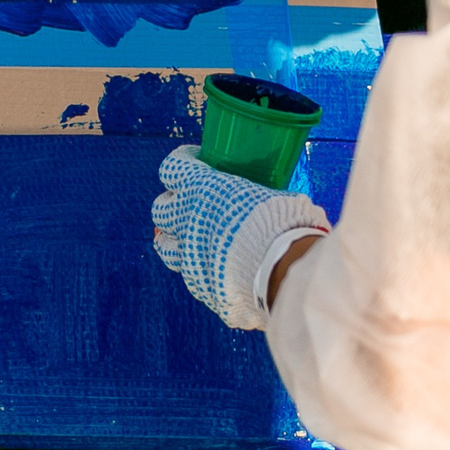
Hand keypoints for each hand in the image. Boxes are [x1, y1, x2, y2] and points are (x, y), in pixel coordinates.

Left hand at [149, 146, 330, 330]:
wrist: (284, 271)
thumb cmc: (285, 224)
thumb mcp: (278, 199)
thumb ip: (268, 201)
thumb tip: (289, 206)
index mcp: (202, 189)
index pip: (172, 169)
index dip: (182, 164)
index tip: (194, 162)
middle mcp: (188, 221)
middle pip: (160, 210)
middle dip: (173, 208)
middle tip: (192, 207)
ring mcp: (190, 257)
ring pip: (167, 248)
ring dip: (178, 243)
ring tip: (195, 242)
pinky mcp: (202, 286)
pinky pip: (197, 277)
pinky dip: (207, 273)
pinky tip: (224, 272)